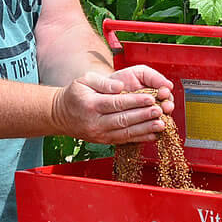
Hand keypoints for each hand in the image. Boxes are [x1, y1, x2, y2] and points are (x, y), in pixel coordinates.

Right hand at [51, 64, 175, 144]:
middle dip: (144, 115)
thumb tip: (120, 86)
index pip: (116, 103)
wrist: (60, 115)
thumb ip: (103, 82)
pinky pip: (124, 140)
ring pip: (125, 133)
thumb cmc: (74, 95)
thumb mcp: (83, 81)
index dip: (135, 101)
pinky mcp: (104, 141)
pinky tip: (152, 135)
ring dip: (145, 129)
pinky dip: (139, 138)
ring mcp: (99, 134)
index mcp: (91, 104)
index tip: (150, 98)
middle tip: (159, 110)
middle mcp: (95, 122)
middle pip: (123, 119)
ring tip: (161, 124)